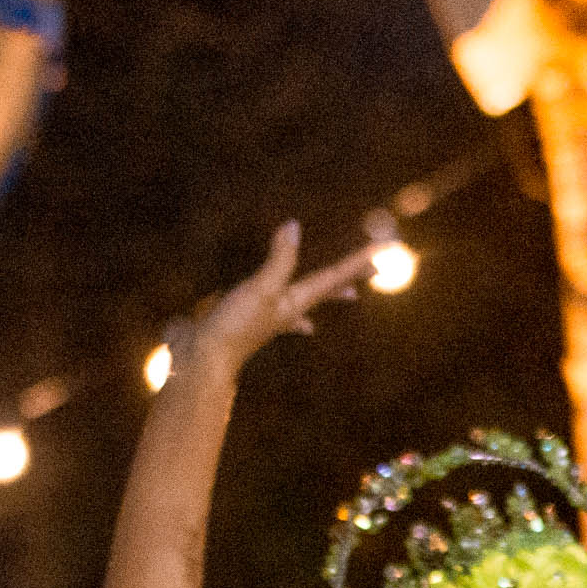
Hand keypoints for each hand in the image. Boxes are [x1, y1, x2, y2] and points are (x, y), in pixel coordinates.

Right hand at [176, 222, 377, 379]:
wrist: (202, 361)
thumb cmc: (234, 328)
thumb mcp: (260, 289)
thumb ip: (279, 260)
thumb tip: (294, 226)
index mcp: (296, 302)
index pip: (334, 277)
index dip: (358, 263)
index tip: (384, 251)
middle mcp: (289, 310)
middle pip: (328, 289)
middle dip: (350, 278)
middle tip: (376, 270)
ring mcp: (270, 317)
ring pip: (308, 302)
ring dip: (329, 295)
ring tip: (351, 295)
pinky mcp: (249, 321)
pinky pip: (282, 318)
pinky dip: (296, 318)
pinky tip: (303, 325)